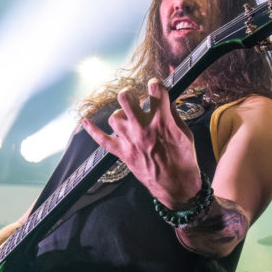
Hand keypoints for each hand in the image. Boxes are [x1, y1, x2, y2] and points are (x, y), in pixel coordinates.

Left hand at [81, 78, 201, 207]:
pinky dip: (93, 131)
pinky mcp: (123, 153)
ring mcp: (130, 141)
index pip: (156, 91)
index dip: (156, 84)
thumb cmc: (185, 160)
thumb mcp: (185, 134)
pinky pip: (102, 140)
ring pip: (114, 117)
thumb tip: (167, 102)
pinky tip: (85, 122)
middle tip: (135, 99)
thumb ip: (174, 115)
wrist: (177, 186)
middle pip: (126, 99)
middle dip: (130, 94)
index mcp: (162, 121)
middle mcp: (143, 128)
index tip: (155, 86)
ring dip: (121, 114)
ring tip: (128, 118)